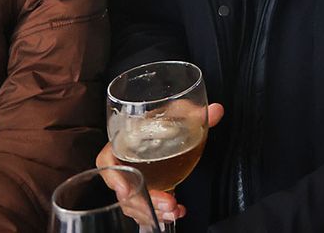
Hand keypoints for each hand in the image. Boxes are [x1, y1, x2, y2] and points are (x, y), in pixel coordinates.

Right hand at [96, 102, 224, 225]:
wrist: (172, 127)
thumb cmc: (167, 117)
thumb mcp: (179, 111)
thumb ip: (195, 113)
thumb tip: (217, 111)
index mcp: (123, 142)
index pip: (106, 161)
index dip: (113, 177)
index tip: (125, 191)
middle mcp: (125, 164)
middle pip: (125, 190)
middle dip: (145, 202)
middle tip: (168, 202)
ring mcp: (135, 180)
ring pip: (135, 203)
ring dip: (154, 211)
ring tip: (174, 210)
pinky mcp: (147, 190)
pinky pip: (147, 206)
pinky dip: (161, 213)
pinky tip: (178, 211)